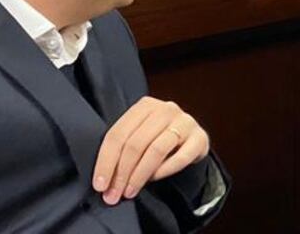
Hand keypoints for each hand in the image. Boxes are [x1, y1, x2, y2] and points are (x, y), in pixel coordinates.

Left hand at [92, 96, 209, 205]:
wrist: (191, 138)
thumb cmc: (158, 138)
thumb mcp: (139, 135)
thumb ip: (122, 150)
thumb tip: (104, 182)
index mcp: (144, 106)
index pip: (117, 134)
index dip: (106, 162)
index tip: (100, 185)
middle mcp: (166, 109)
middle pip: (135, 143)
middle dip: (122, 173)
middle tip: (114, 194)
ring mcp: (185, 122)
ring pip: (155, 150)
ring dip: (139, 175)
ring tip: (130, 191)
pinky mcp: (200, 138)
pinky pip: (180, 158)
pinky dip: (164, 171)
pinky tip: (154, 180)